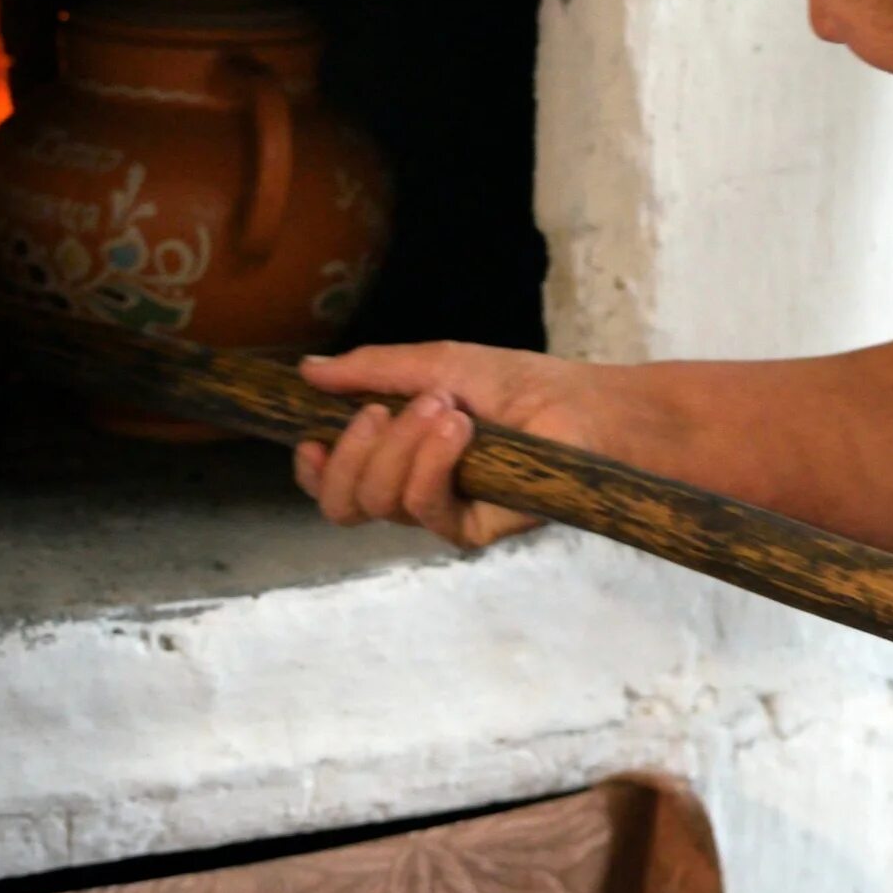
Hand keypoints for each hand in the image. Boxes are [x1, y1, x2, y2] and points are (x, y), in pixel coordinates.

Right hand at [291, 341, 603, 550]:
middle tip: (388, 408)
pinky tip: (460, 430)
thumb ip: (372, 370)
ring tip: (447, 408)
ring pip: (379, 502)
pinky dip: (431, 463)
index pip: (334, 482)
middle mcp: (412, 490)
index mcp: (396, 455)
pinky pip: (424, 509)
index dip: (313, 469)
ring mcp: (441, 513)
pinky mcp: (471, 529)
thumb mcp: (438, 364)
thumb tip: (307, 370)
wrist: (584, 405)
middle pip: (343, 501)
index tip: (312, 438)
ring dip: (401, 446)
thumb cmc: (520, 385)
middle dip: (354, 450)